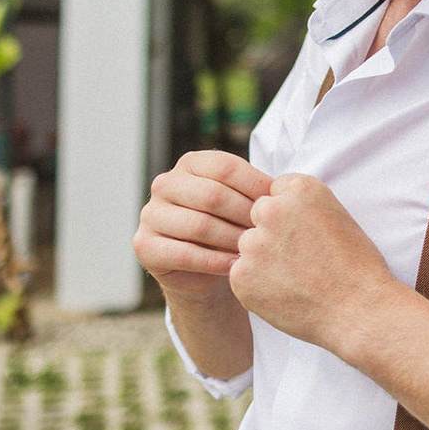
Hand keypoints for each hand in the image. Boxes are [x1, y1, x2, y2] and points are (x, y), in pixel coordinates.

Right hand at [133, 150, 273, 296]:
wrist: (202, 266)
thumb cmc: (229, 225)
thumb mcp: (241, 201)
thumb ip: (254, 190)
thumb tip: (284, 189)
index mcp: (190, 163)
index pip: (225, 166)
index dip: (255, 185)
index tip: (279, 203)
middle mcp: (165, 184)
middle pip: (212, 195)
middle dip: (245, 214)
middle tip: (268, 231)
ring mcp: (151, 214)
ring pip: (199, 225)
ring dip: (232, 239)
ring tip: (254, 249)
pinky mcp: (145, 245)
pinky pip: (184, 254)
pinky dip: (215, 261)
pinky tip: (236, 265)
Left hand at [230, 173, 402, 357]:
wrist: (358, 309)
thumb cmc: (355, 265)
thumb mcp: (337, 216)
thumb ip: (302, 207)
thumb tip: (277, 212)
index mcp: (301, 189)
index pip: (276, 191)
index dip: (291, 214)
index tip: (305, 231)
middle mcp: (273, 210)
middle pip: (258, 215)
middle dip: (272, 232)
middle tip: (298, 257)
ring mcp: (254, 244)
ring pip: (247, 245)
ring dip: (262, 259)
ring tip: (294, 278)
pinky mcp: (241, 276)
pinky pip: (240, 274)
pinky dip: (256, 285)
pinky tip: (284, 293)